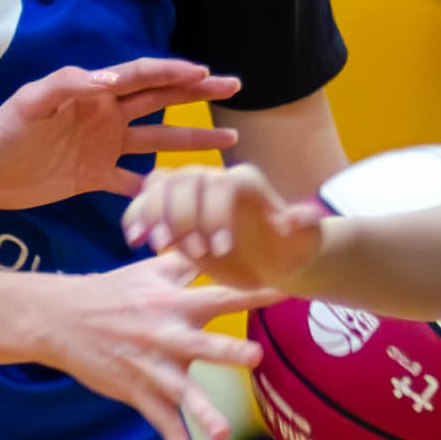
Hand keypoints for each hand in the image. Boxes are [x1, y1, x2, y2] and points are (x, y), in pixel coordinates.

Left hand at [0, 60, 240, 211]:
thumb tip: (109, 76)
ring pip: (158, 141)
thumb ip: (66, 85)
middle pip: (160, 100)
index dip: (174, 73)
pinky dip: (158, 188)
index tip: (206, 73)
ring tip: (230, 139)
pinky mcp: (95, 177)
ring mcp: (104, 147)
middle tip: (233, 86)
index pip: (142, 77)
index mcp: (93, 93)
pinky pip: (134, 182)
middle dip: (197, 92)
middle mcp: (105, 116)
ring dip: (192, 139)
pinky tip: (185, 194)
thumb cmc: (1, 131)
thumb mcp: (29, 104)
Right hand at [19, 257, 268, 439]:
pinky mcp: (139, 393)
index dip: (252, 292)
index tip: (285, 289)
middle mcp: (165, 335)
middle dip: (227, 350)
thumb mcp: (147, 270)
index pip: (219, 295)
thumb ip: (187, 260)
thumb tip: (219, 239)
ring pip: (181, 393)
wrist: (60, 318)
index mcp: (172, 302)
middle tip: (256, 355)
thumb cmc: (111, 291)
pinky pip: (162, 426)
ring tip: (222, 433)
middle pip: (201, 344)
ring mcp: (152, 367)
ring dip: (202, 413)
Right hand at [129, 163, 326, 294]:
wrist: (275, 260)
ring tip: (158, 247)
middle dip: (184, 217)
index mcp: (245, 181)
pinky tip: (135, 240)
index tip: (222, 249)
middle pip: (186, 180)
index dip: (216, 214)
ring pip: (160, 185)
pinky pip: (146, 200)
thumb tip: (302, 215)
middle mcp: (215, 179)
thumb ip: (304, 225)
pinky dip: (137, 216)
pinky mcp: (172, 209)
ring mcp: (191, 192)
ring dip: (154, 214)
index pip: (221, 184)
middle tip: (194, 254)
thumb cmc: (293, 250)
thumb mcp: (305, 241)